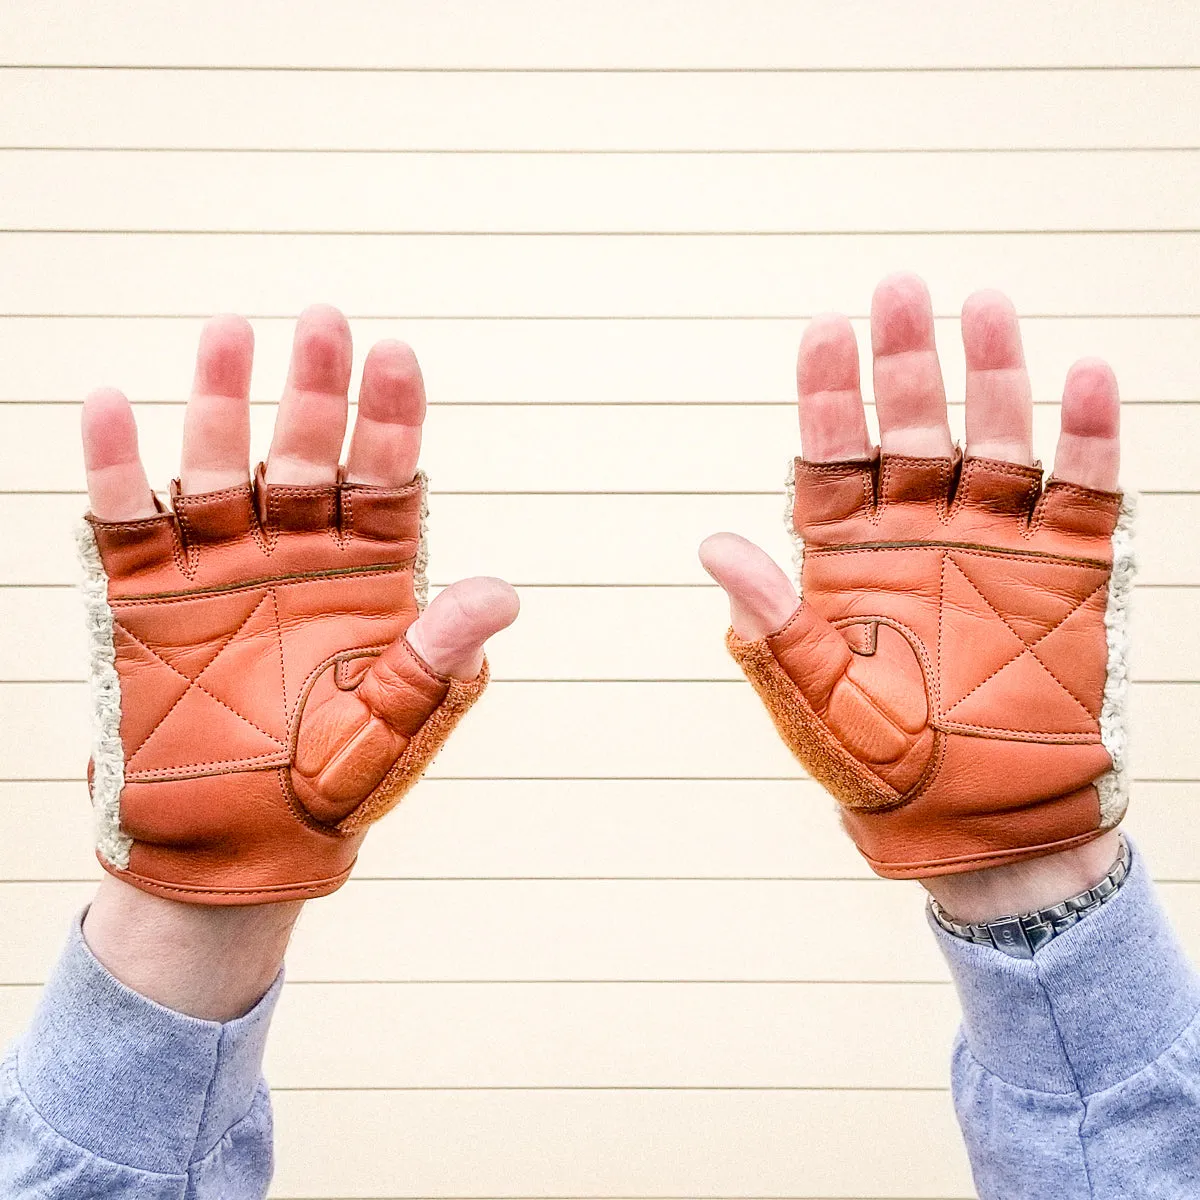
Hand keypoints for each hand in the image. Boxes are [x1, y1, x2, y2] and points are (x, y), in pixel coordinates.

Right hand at [80, 307, 517, 1013]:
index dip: (391, 419)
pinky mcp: (145, 597)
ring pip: (219, 467)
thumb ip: (435, 659)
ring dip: (221, 403)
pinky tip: (114, 405)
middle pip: (305, 455)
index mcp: (367, 580)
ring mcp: (218, 568)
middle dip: (314, 391)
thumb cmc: (326, 791)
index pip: (385, 480)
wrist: (233, 849)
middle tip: (323, 321)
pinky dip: (118, 467)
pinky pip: (127, 520)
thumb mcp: (390, 729)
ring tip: (230, 333)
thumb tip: (502, 593)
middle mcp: (295, 557)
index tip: (398, 355)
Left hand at [700, 274, 1126, 904]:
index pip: (832, 459)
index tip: (825, 330)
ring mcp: (997, 546)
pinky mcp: (1070, 572)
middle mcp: (921, 537)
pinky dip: (1088, 437)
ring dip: (993, 375)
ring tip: (986, 307)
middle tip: (902, 290)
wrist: (984, 833)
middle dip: (906, 362)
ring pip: (995, 440)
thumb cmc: (887, 774)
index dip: (828, 395)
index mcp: (849, 561)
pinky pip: (1084, 491)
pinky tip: (1086, 375)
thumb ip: (776, 625)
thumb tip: (716, 544)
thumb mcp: (819, 705)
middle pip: (912, 429)